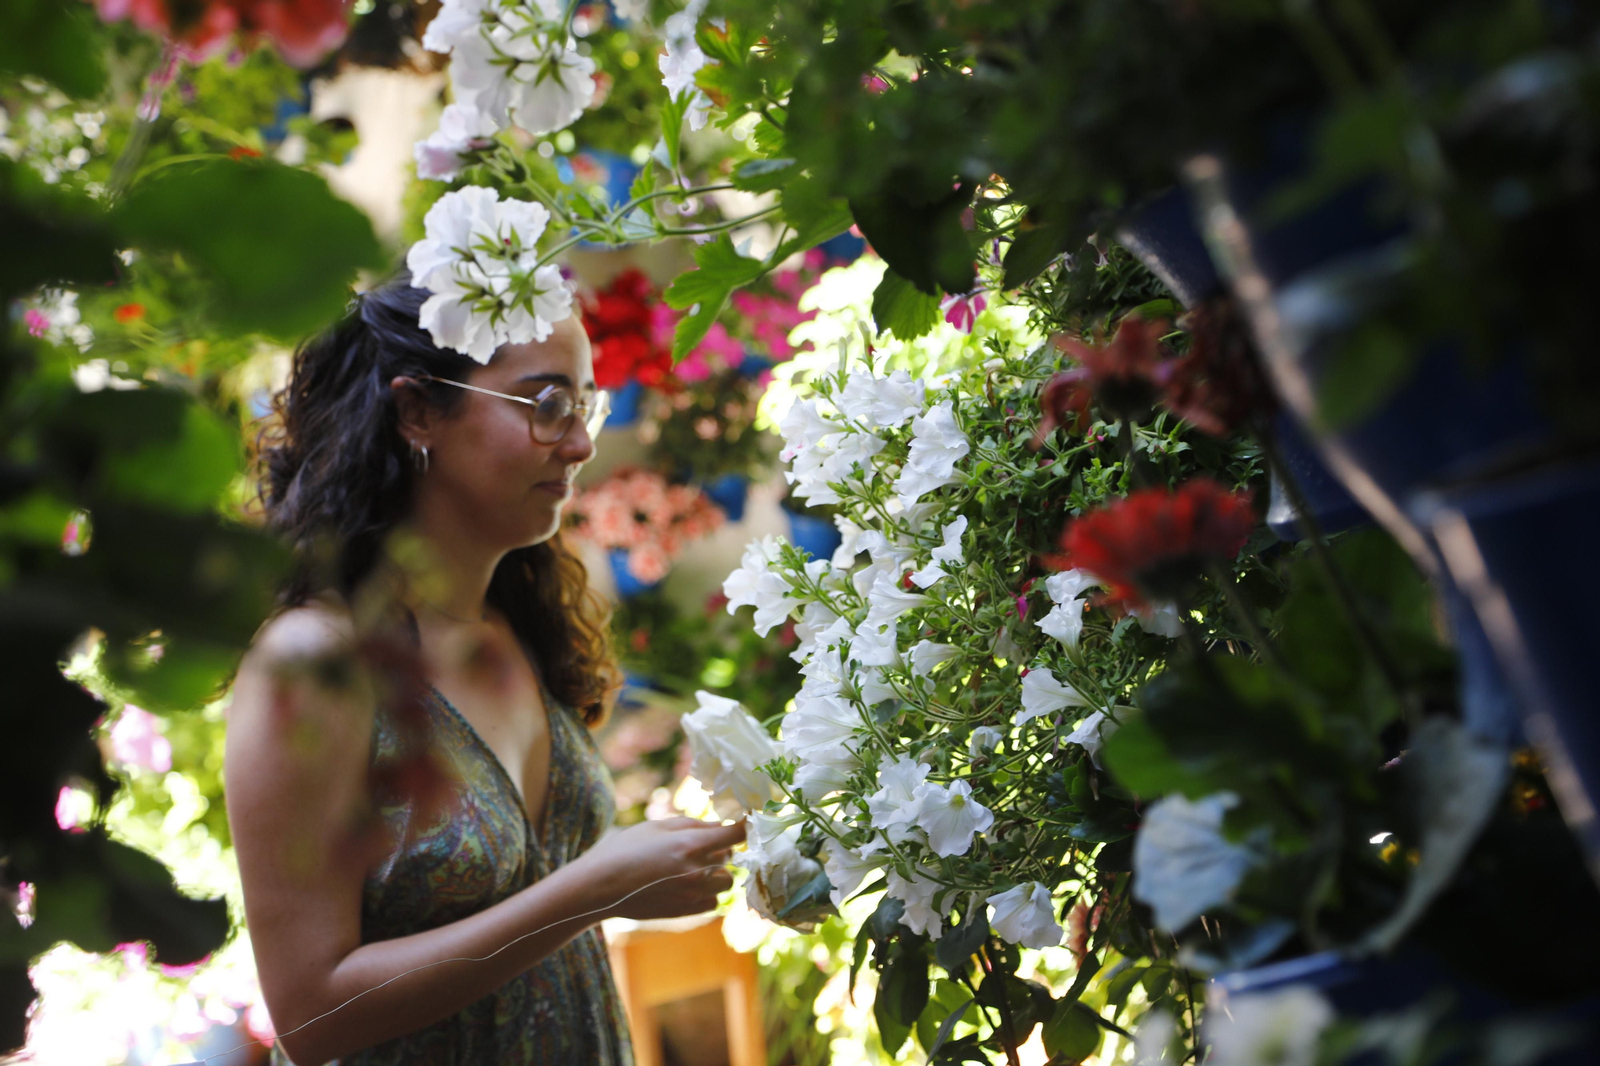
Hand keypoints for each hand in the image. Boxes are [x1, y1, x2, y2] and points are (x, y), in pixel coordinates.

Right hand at [576, 816, 746, 920]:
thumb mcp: (656, 827)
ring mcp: (693, 895)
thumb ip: (691, 825)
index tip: (747, 822)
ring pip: (725, 882)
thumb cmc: (624, 850)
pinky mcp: (686, 912)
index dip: (745, 826)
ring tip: (692, 868)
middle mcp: (697, 871)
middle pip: (730, 858)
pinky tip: (688, 886)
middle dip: (720, 850)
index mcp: (691, 845)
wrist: (600, 888)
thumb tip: (718, 826)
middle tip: (697, 846)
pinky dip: (707, 893)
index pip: (736, 835)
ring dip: (716, 873)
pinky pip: (713, 903)